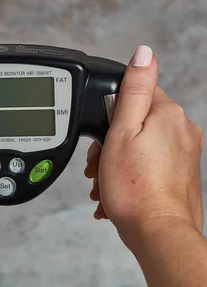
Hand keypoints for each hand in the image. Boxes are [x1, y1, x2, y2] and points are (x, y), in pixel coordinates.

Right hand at [84, 46, 204, 250]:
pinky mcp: (182, 173)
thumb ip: (134, 89)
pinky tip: (119, 193)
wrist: (158, 234)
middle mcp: (183, 130)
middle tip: (101, 165)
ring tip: (107, 184)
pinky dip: (133, 175)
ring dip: (119, 162)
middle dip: (112, 143)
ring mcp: (185, 153)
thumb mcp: (123, 131)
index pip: (135, 94)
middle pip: (136, 122)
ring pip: (141, 145)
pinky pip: (150, 164)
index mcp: (169, 114)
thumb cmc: (136, 189)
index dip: (111, 114)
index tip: (105, 137)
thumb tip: (144, 53)